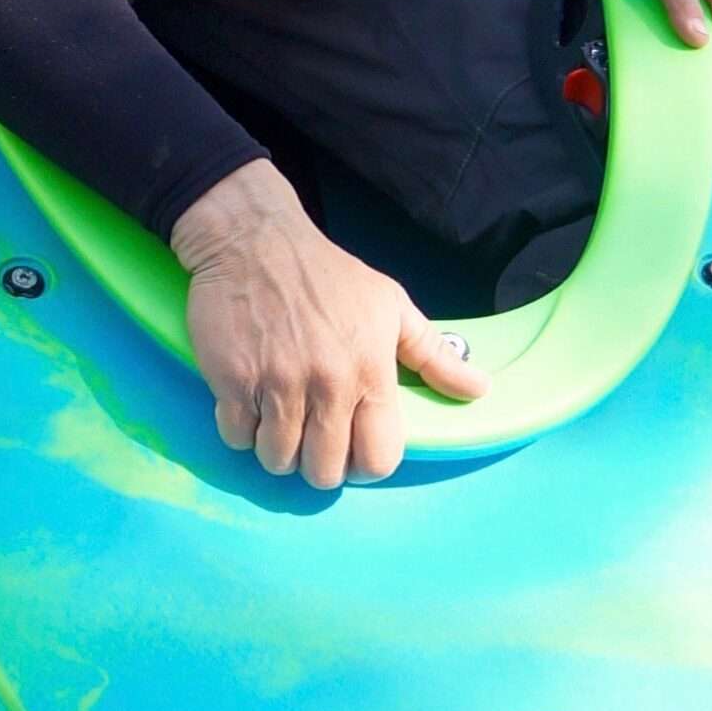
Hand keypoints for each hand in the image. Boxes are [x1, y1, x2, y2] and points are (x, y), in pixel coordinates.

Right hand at [169, 161, 487, 488]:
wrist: (254, 238)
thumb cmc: (328, 273)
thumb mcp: (390, 304)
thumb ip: (434, 354)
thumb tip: (479, 389)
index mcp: (370, 369)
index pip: (378, 459)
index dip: (366, 463)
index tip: (353, 446)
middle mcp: (327, 383)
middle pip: (324, 472)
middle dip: (318, 461)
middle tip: (311, 430)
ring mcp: (277, 384)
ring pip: (278, 460)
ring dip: (277, 445)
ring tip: (280, 412)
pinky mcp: (232, 382)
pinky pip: (236, 438)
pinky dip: (241, 427)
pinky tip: (250, 397)